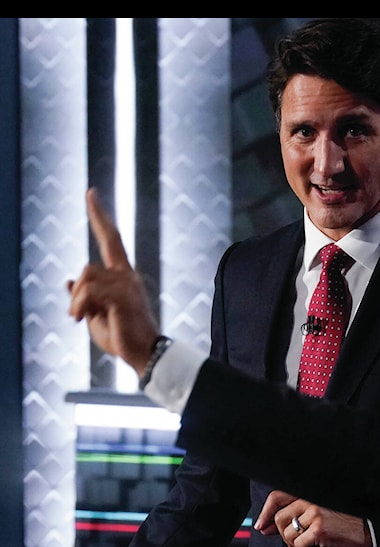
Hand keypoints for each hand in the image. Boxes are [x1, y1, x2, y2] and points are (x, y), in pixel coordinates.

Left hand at [67, 188, 159, 375]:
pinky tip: (83, 321)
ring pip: (85, 278)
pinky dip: (78, 307)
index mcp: (123, 276)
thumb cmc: (121, 336)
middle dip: (77, 295)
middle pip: (87, 267)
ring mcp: (127, 285)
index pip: (111, 238)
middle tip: (77, 317)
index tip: (91, 192)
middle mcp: (127, 275)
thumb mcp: (95, 314)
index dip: (99, 215)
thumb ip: (85, 296)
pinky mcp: (123, 296)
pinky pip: (88, 291)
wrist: (143, 354)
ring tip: (83, 320)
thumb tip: (70, 281)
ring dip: (76, 303)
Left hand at [256, 490, 372, 546]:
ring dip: (292, 541)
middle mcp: (312, 499)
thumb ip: (294, 515)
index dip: (265, 511)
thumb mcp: (318, 513)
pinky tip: (313, 544)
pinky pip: (297, 543)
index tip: (261, 523)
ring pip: (286, 531)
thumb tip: (267, 526)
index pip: (278, 495)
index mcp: (311, 493)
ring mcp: (316, 513)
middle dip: (280, 532)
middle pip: (279, 516)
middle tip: (289, 540)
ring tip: (305, 541)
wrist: (367, 533)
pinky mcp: (319, 528)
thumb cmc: (344, 523)